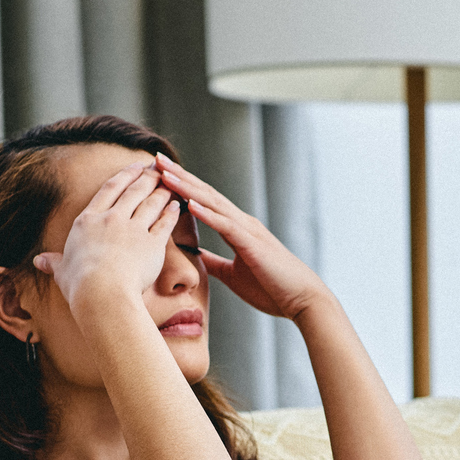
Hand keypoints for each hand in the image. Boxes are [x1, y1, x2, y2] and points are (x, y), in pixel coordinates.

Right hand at [34, 159, 179, 315]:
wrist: (101, 293)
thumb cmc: (79, 284)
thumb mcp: (62, 270)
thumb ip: (54, 262)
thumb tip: (38, 261)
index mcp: (88, 221)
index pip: (108, 190)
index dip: (123, 176)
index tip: (133, 167)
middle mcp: (111, 219)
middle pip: (133, 191)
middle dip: (147, 177)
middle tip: (156, 169)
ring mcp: (133, 230)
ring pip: (151, 203)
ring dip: (162, 191)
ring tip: (170, 184)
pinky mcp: (152, 244)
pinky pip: (164, 224)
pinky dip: (172, 213)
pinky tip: (177, 206)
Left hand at [159, 155, 330, 320]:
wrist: (303, 300)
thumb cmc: (273, 289)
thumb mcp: (233, 275)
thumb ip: (214, 261)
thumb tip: (195, 254)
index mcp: (237, 229)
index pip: (205, 201)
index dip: (182, 186)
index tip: (160, 174)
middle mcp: (242, 222)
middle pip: (205, 193)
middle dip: (180, 175)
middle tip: (155, 159)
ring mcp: (248, 231)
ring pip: (213, 202)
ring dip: (188, 187)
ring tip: (165, 172)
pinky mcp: (252, 244)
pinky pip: (225, 225)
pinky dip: (207, 213)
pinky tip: (189, 202)